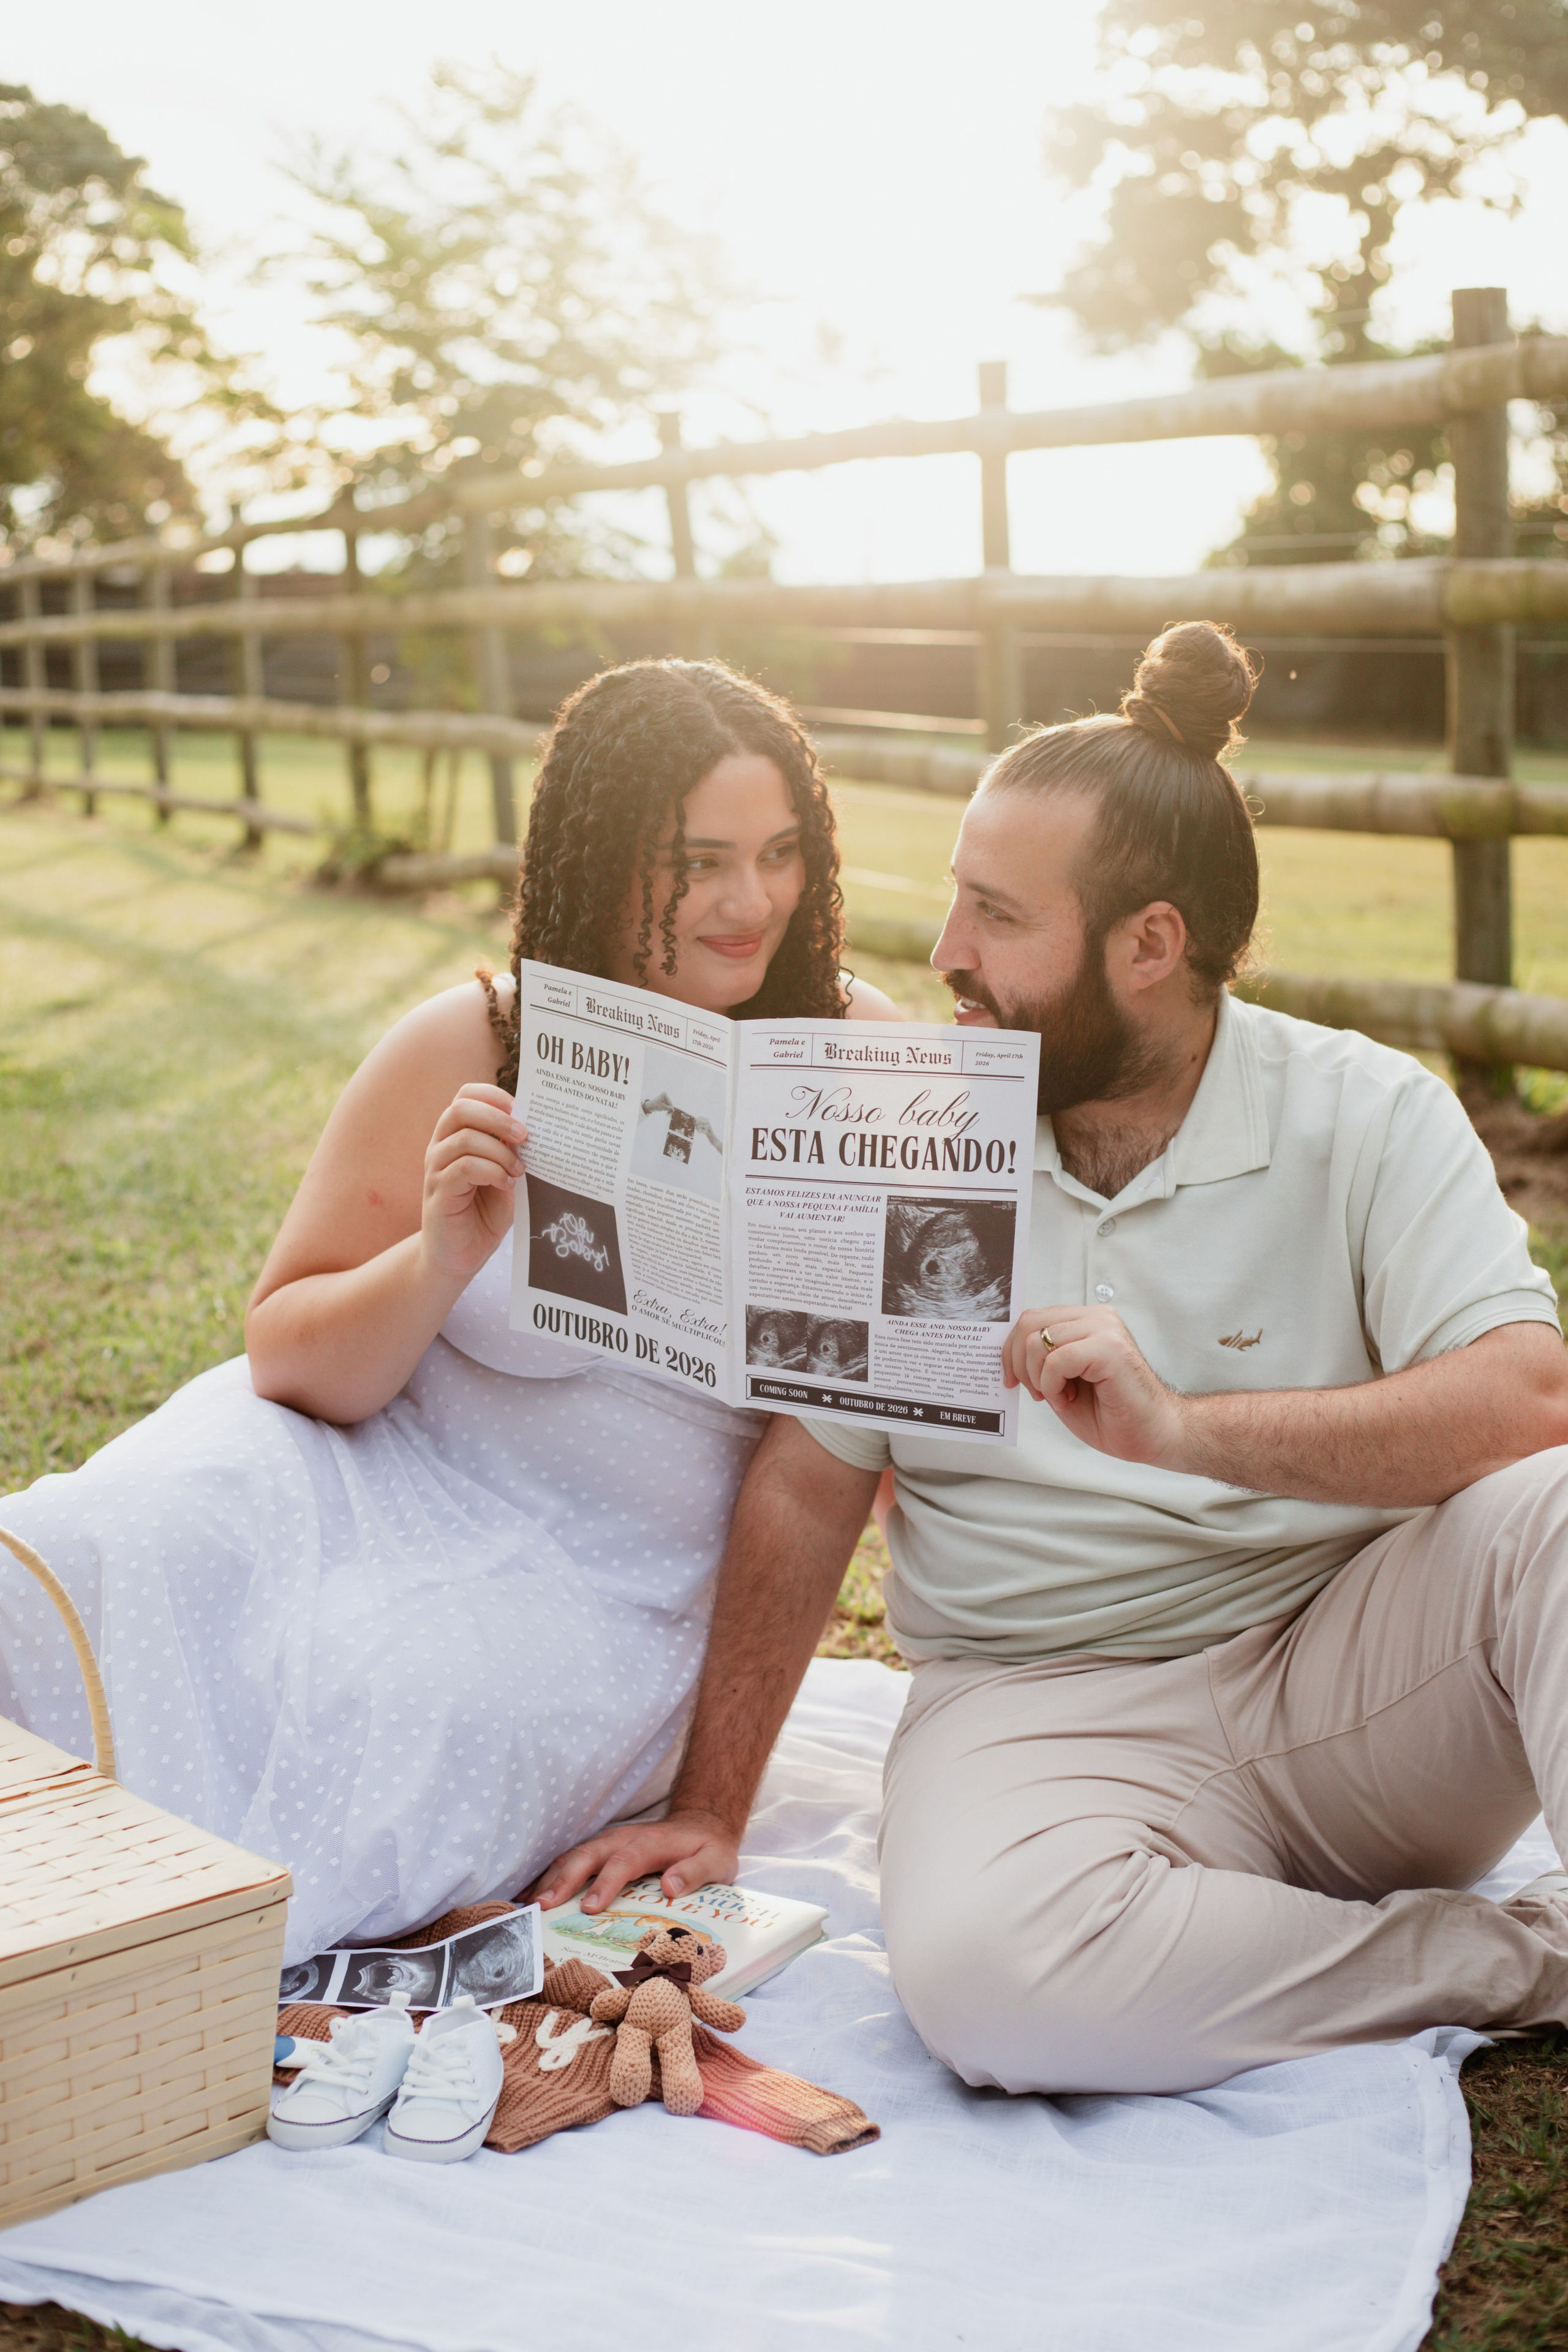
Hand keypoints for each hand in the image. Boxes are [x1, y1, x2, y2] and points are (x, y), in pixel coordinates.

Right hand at [421, 1083, 524, 1285]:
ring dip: (500, 1151)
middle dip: (498, 1118)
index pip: (465, 1096)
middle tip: (525, 1136)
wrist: (462, 1255)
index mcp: (456, 1135)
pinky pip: (463, 1168)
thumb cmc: (485, 1212)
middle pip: (461, 1108)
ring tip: (519, 1170)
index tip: (521, 1109)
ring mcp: (435, 1169)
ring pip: (464, 1138)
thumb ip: (512, 1151)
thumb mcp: (505, 1175)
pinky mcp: (438, 1193)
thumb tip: (533, 1128)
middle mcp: (440, 1146)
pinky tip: (507, 1184)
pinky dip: (492, 1171)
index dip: (493, 1096)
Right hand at [526, 1809, 741, 1915]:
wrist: (703, 1823)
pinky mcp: (603, 1849)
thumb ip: (695, 1872)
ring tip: (526, 1905)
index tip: (589, 1907)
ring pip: (574, 1855)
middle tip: (541, 1906)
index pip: (623, 1862)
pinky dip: (551, 1875)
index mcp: (651, 1844)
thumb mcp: (716, 1861)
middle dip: (563, 1880)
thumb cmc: (708, 1848)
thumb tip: (671, 1887)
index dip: (605, 1883)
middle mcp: (624, 1839)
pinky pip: (573, 1859)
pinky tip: (532, 1894)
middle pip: (588, 1855)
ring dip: (550, 1877)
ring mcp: (610, 1842)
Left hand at [1002, 1305, 1188, 1468]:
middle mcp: (1096, 1318)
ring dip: (1039, 1380)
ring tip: (1062, 1397)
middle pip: (1029, 1323)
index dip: (1010, 1350)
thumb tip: (1008, 1353)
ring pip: (1038, 1342)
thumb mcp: (1062, 1382)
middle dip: (1019, 1364)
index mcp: (1086, 1322)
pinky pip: (1056, 1360)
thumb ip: (1041, 1361)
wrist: (1154, 1435)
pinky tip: (1070, 1399)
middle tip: (1037, 1392)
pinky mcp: (1109, 1348)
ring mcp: (1104, 1329)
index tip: (1012, 1380)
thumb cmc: (1113, 1413)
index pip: (1031, 1318)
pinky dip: (1052, 1386)